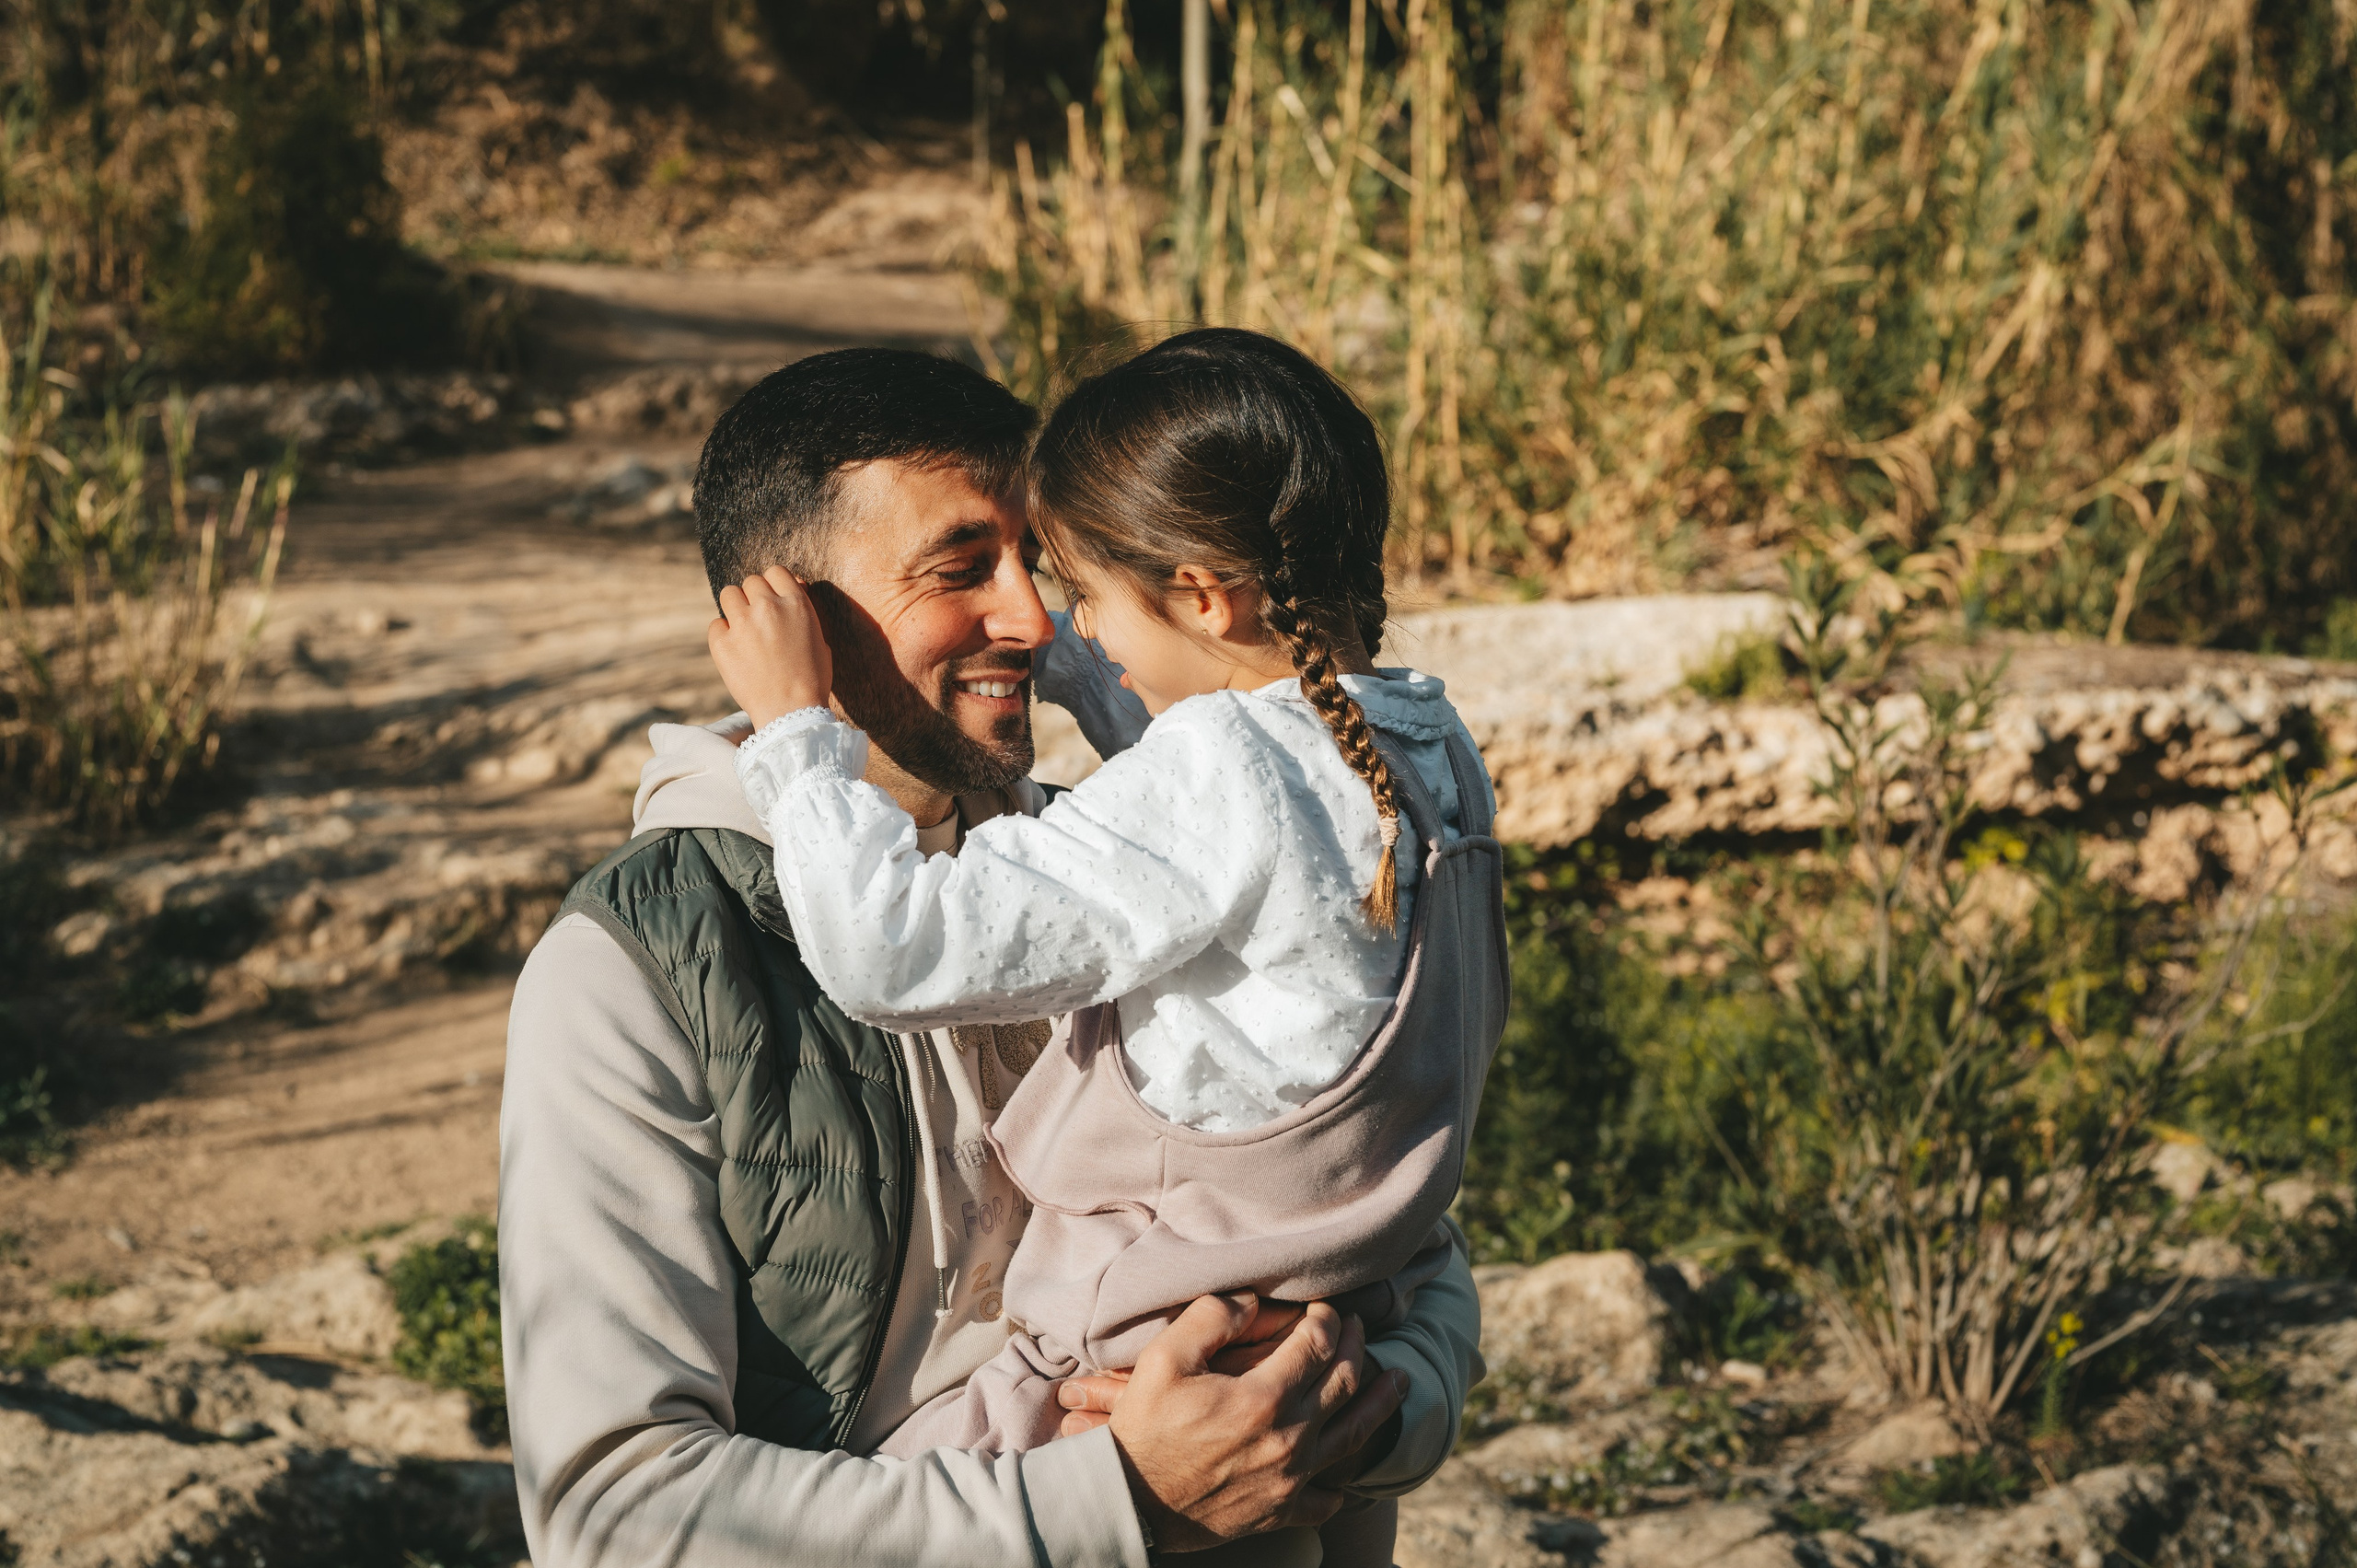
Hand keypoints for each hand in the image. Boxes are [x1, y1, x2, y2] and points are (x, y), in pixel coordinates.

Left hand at [708, 568, 832, 730]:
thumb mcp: (820, 638)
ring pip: (728, 594)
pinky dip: (723, 634)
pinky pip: (716, 624)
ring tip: (744, 628)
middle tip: (759, 619)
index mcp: (795, 603)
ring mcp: (742, 624)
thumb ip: (803, 610)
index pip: (776, 572)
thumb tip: (793, 584)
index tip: (773, 599)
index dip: (774, 585)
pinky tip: (736, 650)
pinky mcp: (721, 644)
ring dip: (736, 607)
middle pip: (751, 582)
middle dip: (754, 597)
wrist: (791, 713)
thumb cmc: (812, 678)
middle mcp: (767, 607)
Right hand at [1098, 1294, 1408, 1550]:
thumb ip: (1211, 1317)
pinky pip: (1327, 1498)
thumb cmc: (1143, 1428)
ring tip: (1399, 1380)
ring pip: (1353, 1435)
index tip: (1323, 1305)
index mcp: (1264, 1398)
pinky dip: (1343, 1480)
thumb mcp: (1164, 1358)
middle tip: (1358, 1326)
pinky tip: (1350, 1467)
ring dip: (1380, 1402)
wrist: (1129, 1502)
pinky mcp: (1281, 1512)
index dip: (1326, 1317)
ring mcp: (1290, 1479)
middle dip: (1355, 1345)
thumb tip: (1252, 1299)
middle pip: (1344, 1382)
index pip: (1317, 1344)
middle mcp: (1289, 1439)